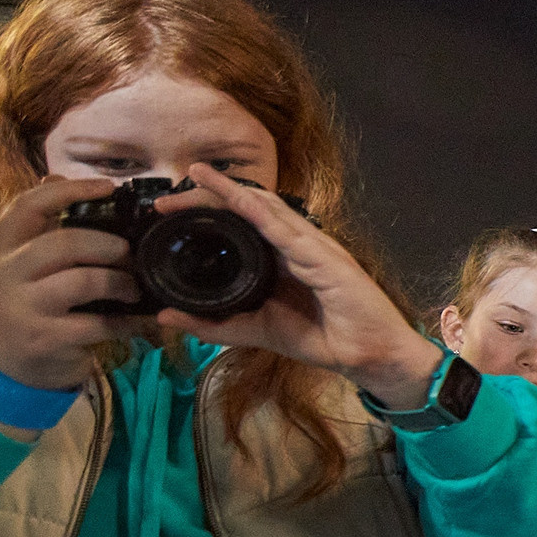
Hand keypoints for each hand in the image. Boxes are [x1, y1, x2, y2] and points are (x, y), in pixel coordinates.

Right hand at [0, 176, 139, 395]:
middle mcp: (6, 274)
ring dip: (120, 282)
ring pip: (83, 281)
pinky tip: (137, 319)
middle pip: (64, 243)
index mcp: (3, 248)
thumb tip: (57, 176)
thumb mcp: (25, 264)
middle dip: (109, 245)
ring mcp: (23, 308)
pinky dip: (125, 321)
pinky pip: (97, 323)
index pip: (27, 206)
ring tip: (134, 288)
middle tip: (129, 253)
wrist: (15, 367)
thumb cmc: (32, 305)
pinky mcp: (45, 339)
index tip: (108, 187)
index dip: (68, 191)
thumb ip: (42, 227)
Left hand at [150, 165, 437, 408]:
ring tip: (195, 178)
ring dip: (230, 191)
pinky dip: (261, 213)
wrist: (369, 357)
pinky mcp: (327, 259)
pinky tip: (238, 202)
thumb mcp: (256, 331)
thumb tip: (167, 316)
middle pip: (250, 204)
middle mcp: (297, 243)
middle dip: (208, 195)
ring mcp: (314, 247)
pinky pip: (288, 231)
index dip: (207, 209)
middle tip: (166, 199)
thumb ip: (215, 324)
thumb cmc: (324, 339)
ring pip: (267, 207)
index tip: (167, 212)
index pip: (242, 219)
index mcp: (282, 256)